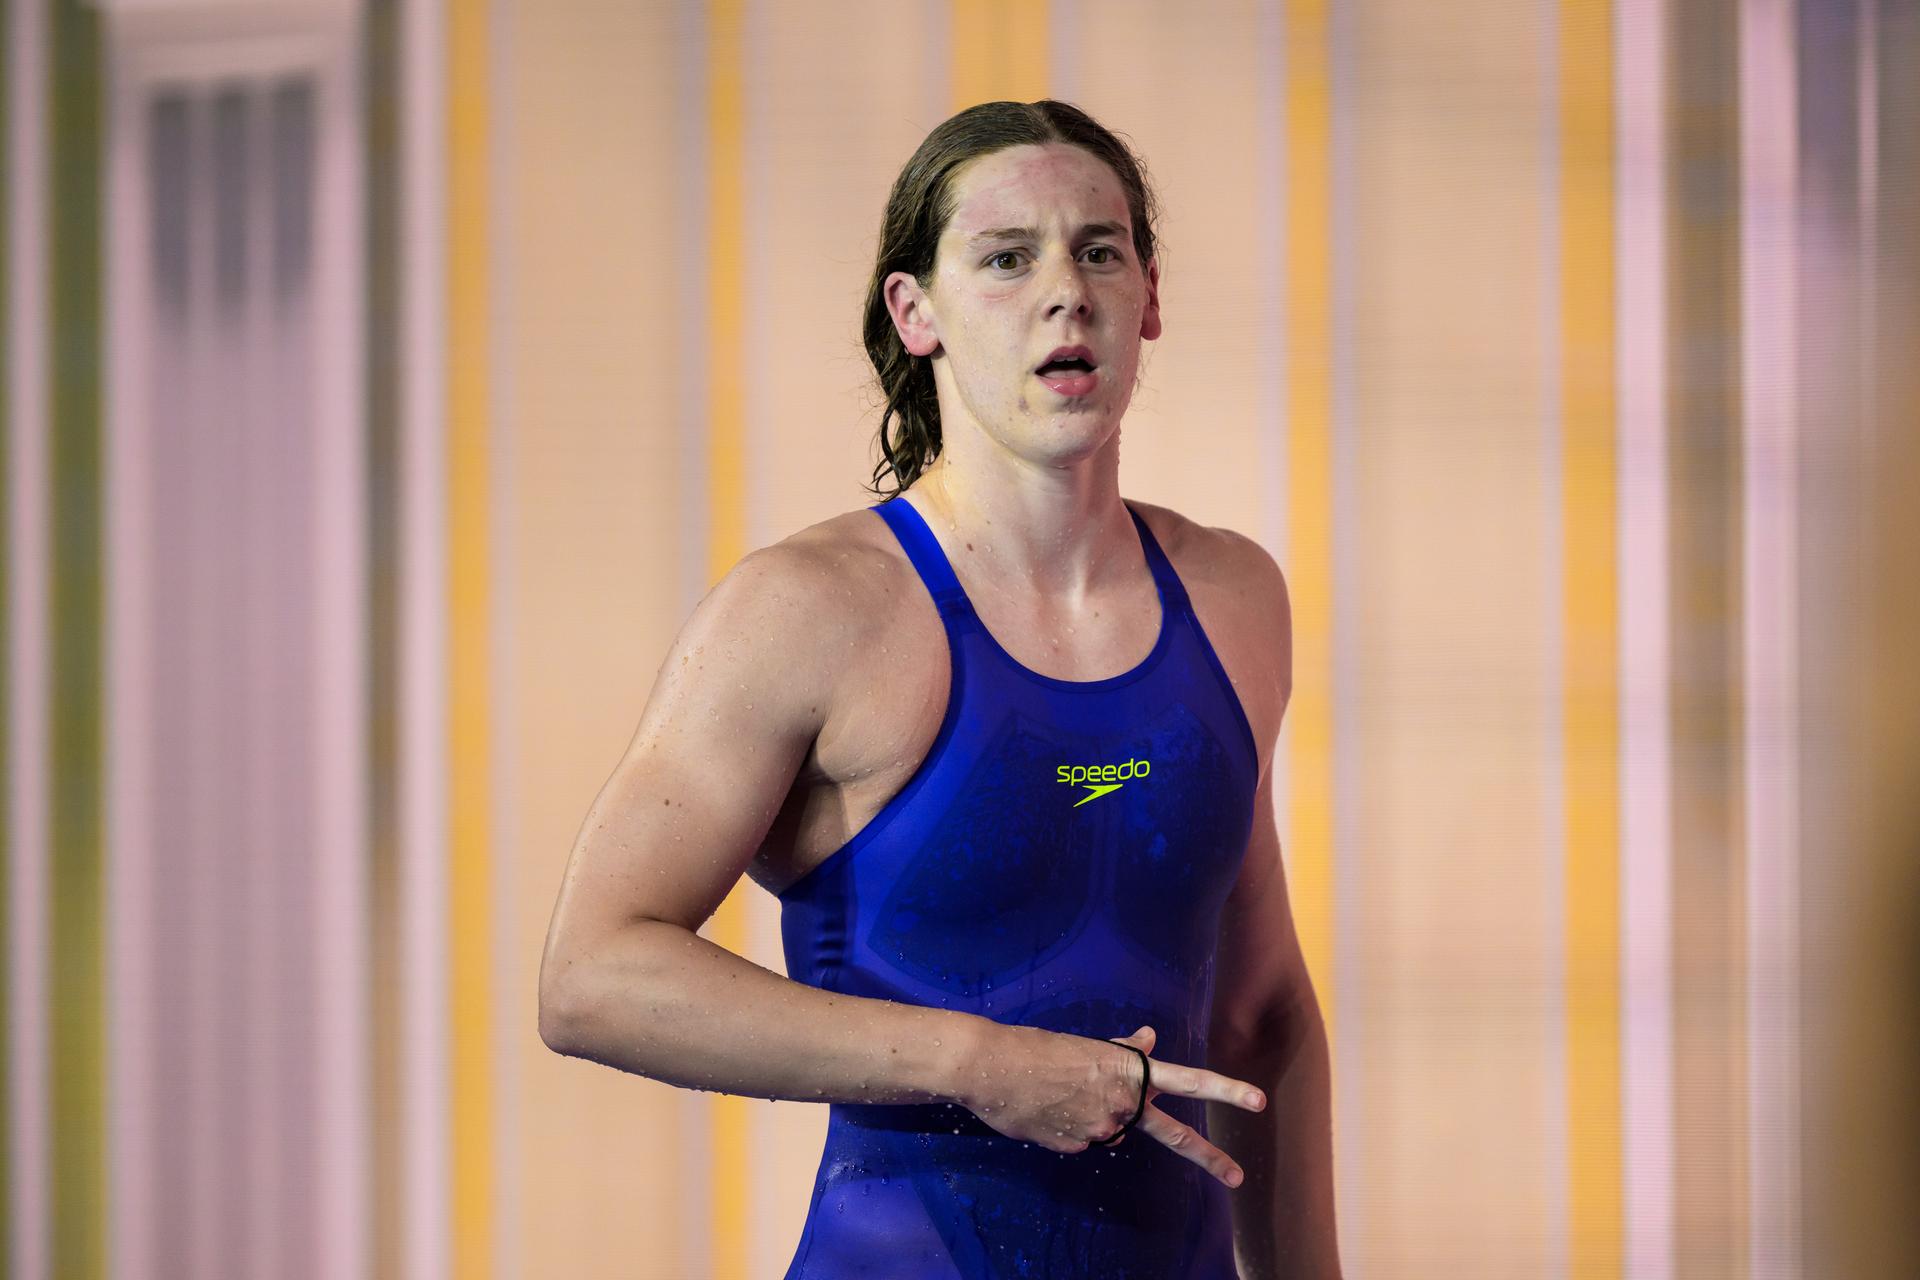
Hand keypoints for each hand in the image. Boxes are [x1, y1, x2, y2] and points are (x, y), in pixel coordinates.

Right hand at [957, 1022, 1265, 1187]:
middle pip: (1171, 1134)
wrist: (993, 1067)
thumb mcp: (1086, 1044)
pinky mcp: (1075, 1147)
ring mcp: (1101, 1129)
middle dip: (1209, 1157)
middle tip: (1237, 1177)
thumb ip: (1122, 1050)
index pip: (1187, 1081)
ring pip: (1108, 1131)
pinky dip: (1066, 1128)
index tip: (1258, 1101)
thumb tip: (1150, 1036)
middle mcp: (1123, 1103)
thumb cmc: (1037, 1048)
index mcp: (1129, 1072)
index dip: (1225, 1090)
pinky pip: (1079, 1140)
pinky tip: (1044, 1110)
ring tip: (1056, 1094)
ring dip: (1091, 1117)